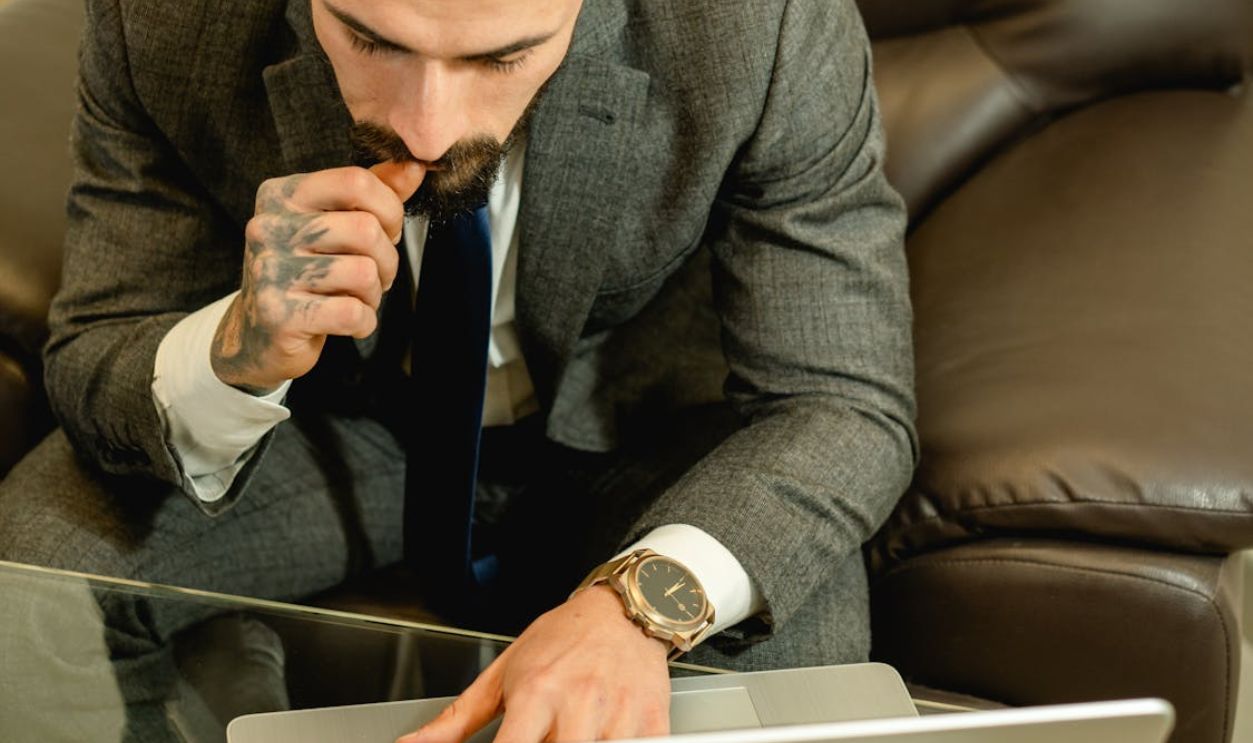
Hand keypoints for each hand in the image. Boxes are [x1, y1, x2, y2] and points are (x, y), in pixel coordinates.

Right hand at [211, 161, 425, 392]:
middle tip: (377, 276)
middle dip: (387, 259)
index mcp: (281, 195)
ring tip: (358, 298)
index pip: (356, 181)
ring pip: (363, 272)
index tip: (386, 232)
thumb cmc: (305, 272)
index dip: (389, 210)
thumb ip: (373, 192)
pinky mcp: (279, 315)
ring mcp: (269, 271)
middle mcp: (268, 227)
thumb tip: (414, 166)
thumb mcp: (332, 224)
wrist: (259, 335)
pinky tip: (348, 322)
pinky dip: (363, 322)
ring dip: (374, 294)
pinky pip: (351, 312)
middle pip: (365, 229)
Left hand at [398, 585, 671, 742]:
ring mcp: (619, 718)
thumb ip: (457, 719)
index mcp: (536, 693)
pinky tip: (597, 738)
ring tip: (564, 736)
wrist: (626, 610)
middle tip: (537, 741)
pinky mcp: (652, 725)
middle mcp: (578, 705)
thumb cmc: (564, 637)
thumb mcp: (504, 672)